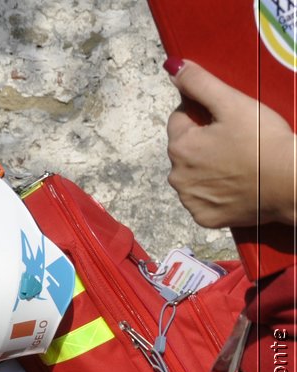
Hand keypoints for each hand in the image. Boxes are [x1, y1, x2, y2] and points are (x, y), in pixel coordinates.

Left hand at [167, 59, 296, 228]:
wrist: (291, 184)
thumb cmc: (264, 142)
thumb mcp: (233, 104)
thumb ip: (200, 84)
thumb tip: (173, 66)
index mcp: (180, 146)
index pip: (180, 118)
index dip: (203, 113)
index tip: (226, 117)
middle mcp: (177, 176)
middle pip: (185, 148)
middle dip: (204, 140)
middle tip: (237, 139)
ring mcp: (190, 200)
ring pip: (193, 174)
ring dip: (208, 166)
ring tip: (239, 161)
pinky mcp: (205, 218)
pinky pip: (204, 200)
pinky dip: (216, 191)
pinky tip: (237, 183)